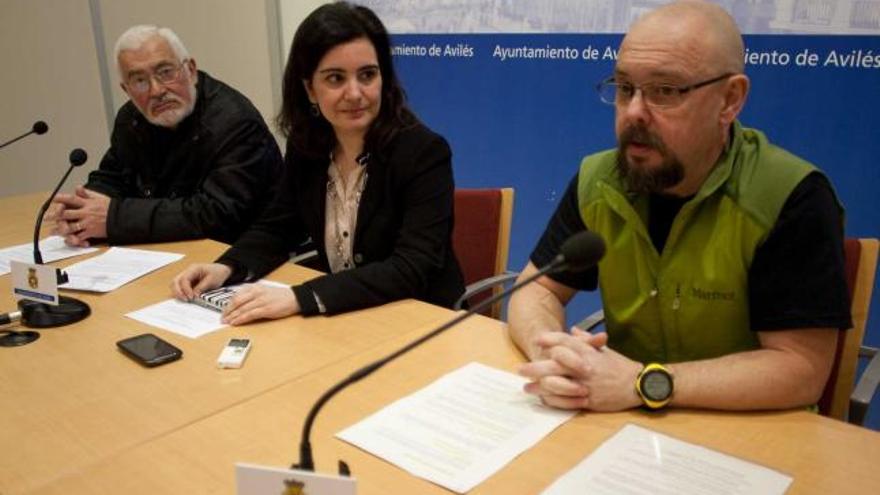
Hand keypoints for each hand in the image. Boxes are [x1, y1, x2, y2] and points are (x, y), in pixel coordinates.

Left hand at [52, 186, 109, 246]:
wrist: (122, 218)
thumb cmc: (111, 208)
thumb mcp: (99, 198)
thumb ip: (86, 193)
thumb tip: (77, 187)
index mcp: (87, 203)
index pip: (71, 199)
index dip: (60, 198)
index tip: (52, 199)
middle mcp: (85, 212)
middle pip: (66, 213)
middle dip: (55, 216)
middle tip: (46, 218)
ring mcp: (88, 223)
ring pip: (70, 227)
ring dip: (60, 229)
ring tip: (53, 231)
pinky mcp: (92, 232)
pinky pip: (80, 236)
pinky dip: (73, 239)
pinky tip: (67, 240)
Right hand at [171, 263, 231, 300]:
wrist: (222, 271)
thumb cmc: (217, 273)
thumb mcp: (212, 280)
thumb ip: (201, 288)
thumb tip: (193, 296)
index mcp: (193, 268)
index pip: (184, 279)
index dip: (186, 289)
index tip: (191, 297)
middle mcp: (187, 272)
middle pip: (175, 281)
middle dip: (178, 291)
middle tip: (185, 300)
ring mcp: (186, 277)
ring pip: (175, 285)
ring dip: (178, 293)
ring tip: (186, 300)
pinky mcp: (188, 283)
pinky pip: (180, 288)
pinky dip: (181, 293)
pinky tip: (186, 299)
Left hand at [222, 285, 299, 325]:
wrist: (294, 298)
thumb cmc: (280, 296)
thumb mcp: (264, 292)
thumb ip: (252, 296)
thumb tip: (240, 305)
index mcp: (255, 288)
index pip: (236, 296)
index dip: (228, 305)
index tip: (223, 311)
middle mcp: (256, 293)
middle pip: (236, 302)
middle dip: (227, 311)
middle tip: (223, 318)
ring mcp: (261, 301)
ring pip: (242, 309)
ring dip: (232, 317)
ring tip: (227, 322)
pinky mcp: (266, 309)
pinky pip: (249, 314)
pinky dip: (241, 319)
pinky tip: (236, 322)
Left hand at [518, 329, 643, 411]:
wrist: (639, 385)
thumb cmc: (620, 366)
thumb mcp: (604, 349)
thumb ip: (586, 340)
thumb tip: (572, 330)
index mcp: (589, 352)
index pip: (566, 341)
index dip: (550, 339)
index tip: (537, 340)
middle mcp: (585, 367)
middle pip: (555, 364)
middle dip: (535, 367)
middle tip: (520, 369)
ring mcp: (585, 384)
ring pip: (557, 385)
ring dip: (539, 387)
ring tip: (527, 387)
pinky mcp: (588, 400)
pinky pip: (566, 401)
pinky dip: (553, 400)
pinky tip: (543, 399)